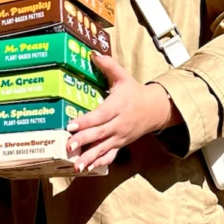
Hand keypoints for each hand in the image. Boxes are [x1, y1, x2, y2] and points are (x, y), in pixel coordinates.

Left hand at [66, 53, 175, 172]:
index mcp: (117, 107)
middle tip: (68, 146)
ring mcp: (119, 137)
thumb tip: (93, 53)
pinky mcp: (120, 145)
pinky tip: (87, 169)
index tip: (70, 125)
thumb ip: (108, 65)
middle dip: (83, 141)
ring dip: (89, 158)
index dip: (85, 121)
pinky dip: (99, 163)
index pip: (99, 115)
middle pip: (99, 134)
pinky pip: (110, 156)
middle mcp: (118, 124)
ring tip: (76, 166)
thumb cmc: (135, 93)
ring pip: (103, 149)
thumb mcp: (123, 77)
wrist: (155, 109)